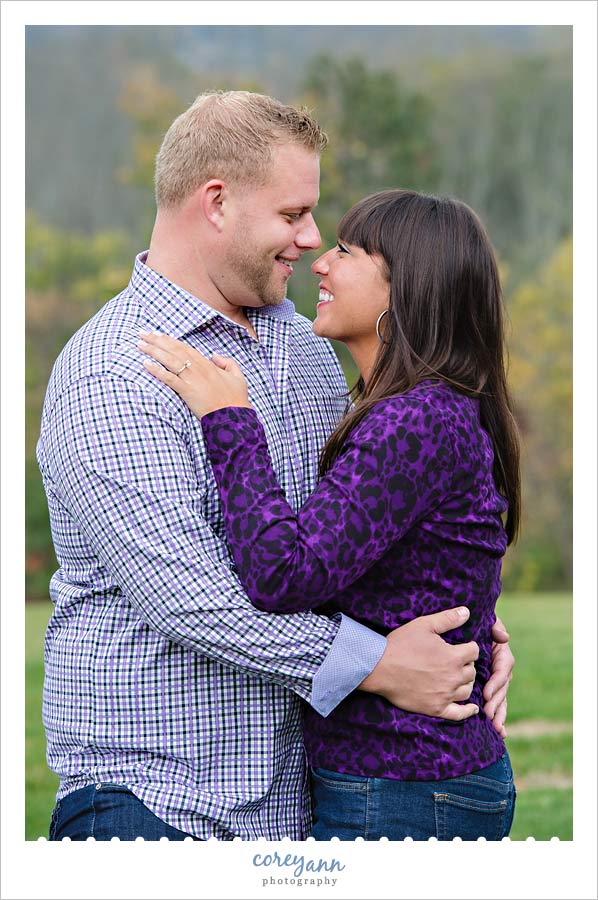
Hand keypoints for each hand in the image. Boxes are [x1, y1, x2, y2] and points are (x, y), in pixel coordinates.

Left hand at [138, 332, 250, 417]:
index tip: (158, 335)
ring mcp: (192, 379)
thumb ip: (228, 363)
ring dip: (153, 351)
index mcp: (208, 365)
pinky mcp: (187, 391)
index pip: (185, 348)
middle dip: (157, 340)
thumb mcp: (238, 377)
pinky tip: (145, 364)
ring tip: (139, 344)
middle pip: (174, 350)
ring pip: (169, 360)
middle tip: (142, 333)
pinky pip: (169, 378)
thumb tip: (215, 356)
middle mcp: (199, 368)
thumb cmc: (236, 399)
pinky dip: (157, 370)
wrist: (234, 417)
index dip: (170, 340)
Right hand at [359, 607, 479, 719]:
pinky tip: (473, 708)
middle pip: (472, 671)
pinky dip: (468, 711)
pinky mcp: (436, 708)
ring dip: (465, 682)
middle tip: (456, 660)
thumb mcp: (424, 625)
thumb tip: (467, 612)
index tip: (462, 646)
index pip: (474, 651)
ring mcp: (445, 695)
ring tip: (458, 677)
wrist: (379, 668)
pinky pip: (458, 714)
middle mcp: (453, 677)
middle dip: (466, 664)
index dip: (469, 647)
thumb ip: (448, 619)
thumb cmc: (400, 644)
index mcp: (453, 656)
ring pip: (467, 690)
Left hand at [483, 616, 513, 736]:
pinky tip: (499, 732)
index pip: (503, 668)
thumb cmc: (472, 624)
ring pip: (501, 698)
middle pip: (503, 687)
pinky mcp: (488, 689)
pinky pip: (495, 703)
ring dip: (500, 713)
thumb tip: (504, 637)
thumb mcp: (484, 620)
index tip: (486, 693)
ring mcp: (494, 680)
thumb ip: (494, 625)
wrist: (460, 630)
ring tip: (496, 727)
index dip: (496, 681)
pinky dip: (498, 717)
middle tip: (488, 713)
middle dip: (497, 702)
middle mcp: (500, 668)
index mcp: (500, 652)